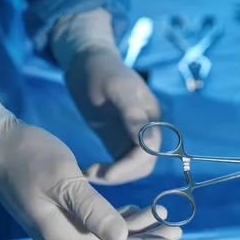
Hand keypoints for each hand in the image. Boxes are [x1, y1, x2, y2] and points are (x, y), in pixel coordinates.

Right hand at [0, 117, 179, 239]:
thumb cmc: (29, 154)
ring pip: (104, 237)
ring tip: (162, 218)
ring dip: (134, 230)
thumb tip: (122, 237)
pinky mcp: (55, 214)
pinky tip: (131, 212)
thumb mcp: (64, 178)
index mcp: (62, 232)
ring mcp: (55, 227)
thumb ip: (93, 210)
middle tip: (177, 234)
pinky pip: (93, 226)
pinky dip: (116, 220)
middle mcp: (59, 237)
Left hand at [65, 47, 161, 185]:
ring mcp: (132, 138)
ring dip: (113, 176)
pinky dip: (107, 172)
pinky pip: (119, 165)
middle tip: (90, 174)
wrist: (86, 63)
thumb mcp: (117, 88)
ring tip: (87, 172)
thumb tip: (148, 142)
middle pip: (143, 165)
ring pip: (132, 169)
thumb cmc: (103, 70)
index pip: (149, 152)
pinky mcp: (118, 141)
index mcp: (152, 118)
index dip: (131, 166)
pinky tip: (88, 170)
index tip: (107, 174)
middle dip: (121, 174)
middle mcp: (147, 131)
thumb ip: (133, 115)